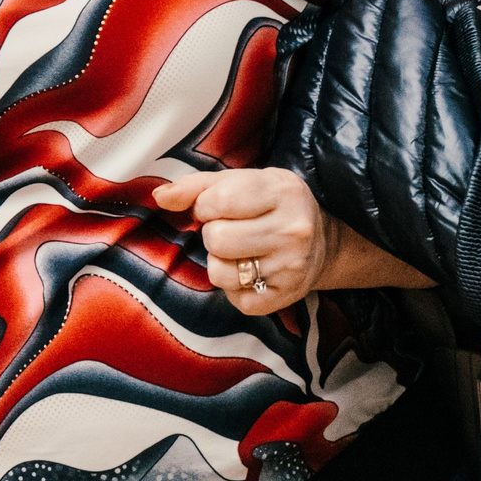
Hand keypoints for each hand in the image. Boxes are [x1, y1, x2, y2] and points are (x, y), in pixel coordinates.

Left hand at [151, 168, 433, 313]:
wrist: (322, 240)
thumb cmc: (270, 204)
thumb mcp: (241, 181)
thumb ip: (196, 186)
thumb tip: (159, 196)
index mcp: (282, 191)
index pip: (215, 202)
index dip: (205, 206)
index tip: (219, 207)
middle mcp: (292, 230)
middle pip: (216, 239)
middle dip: (213, 234)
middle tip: (232, 230)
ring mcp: (291, 267)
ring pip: (220, 273)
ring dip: (220, 262)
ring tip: (240, 251)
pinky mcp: (285, 297)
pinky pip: (235, 299)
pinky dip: (234, 288)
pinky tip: (251, 271)